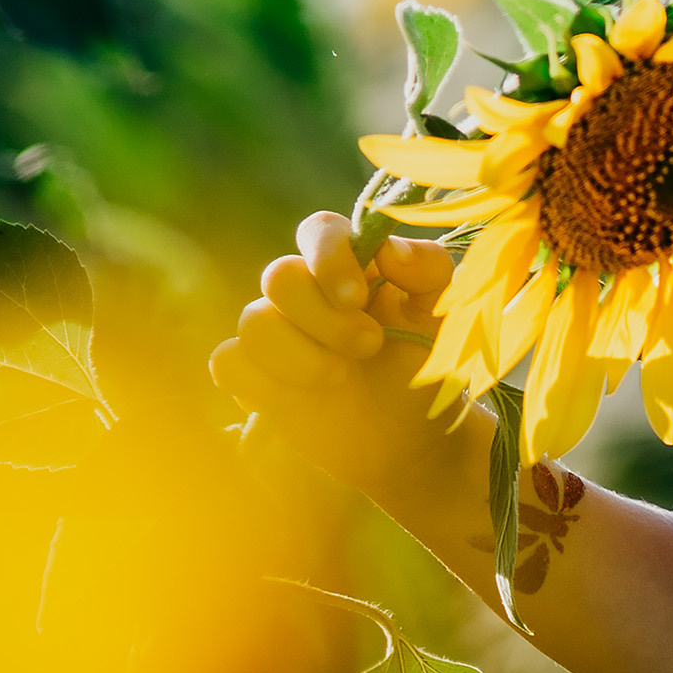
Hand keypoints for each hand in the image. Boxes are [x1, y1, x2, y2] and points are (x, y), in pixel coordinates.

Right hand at [208, 215, 460, 491]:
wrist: (409, 441)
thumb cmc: (425, 369)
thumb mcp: (444, 318)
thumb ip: (429, 271)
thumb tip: (387, 249)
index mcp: (350, 266)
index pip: (319, 230)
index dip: (329, 257)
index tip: (357, 297)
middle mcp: (305, 293)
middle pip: (279, 276)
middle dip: (322, 317)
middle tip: (369, 346)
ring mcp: (275, 333)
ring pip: (253, 322)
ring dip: (296, 355)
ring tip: (338, 379)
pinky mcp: (254, 376)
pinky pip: (228, 362)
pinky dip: (259, 382)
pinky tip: (299, 400)